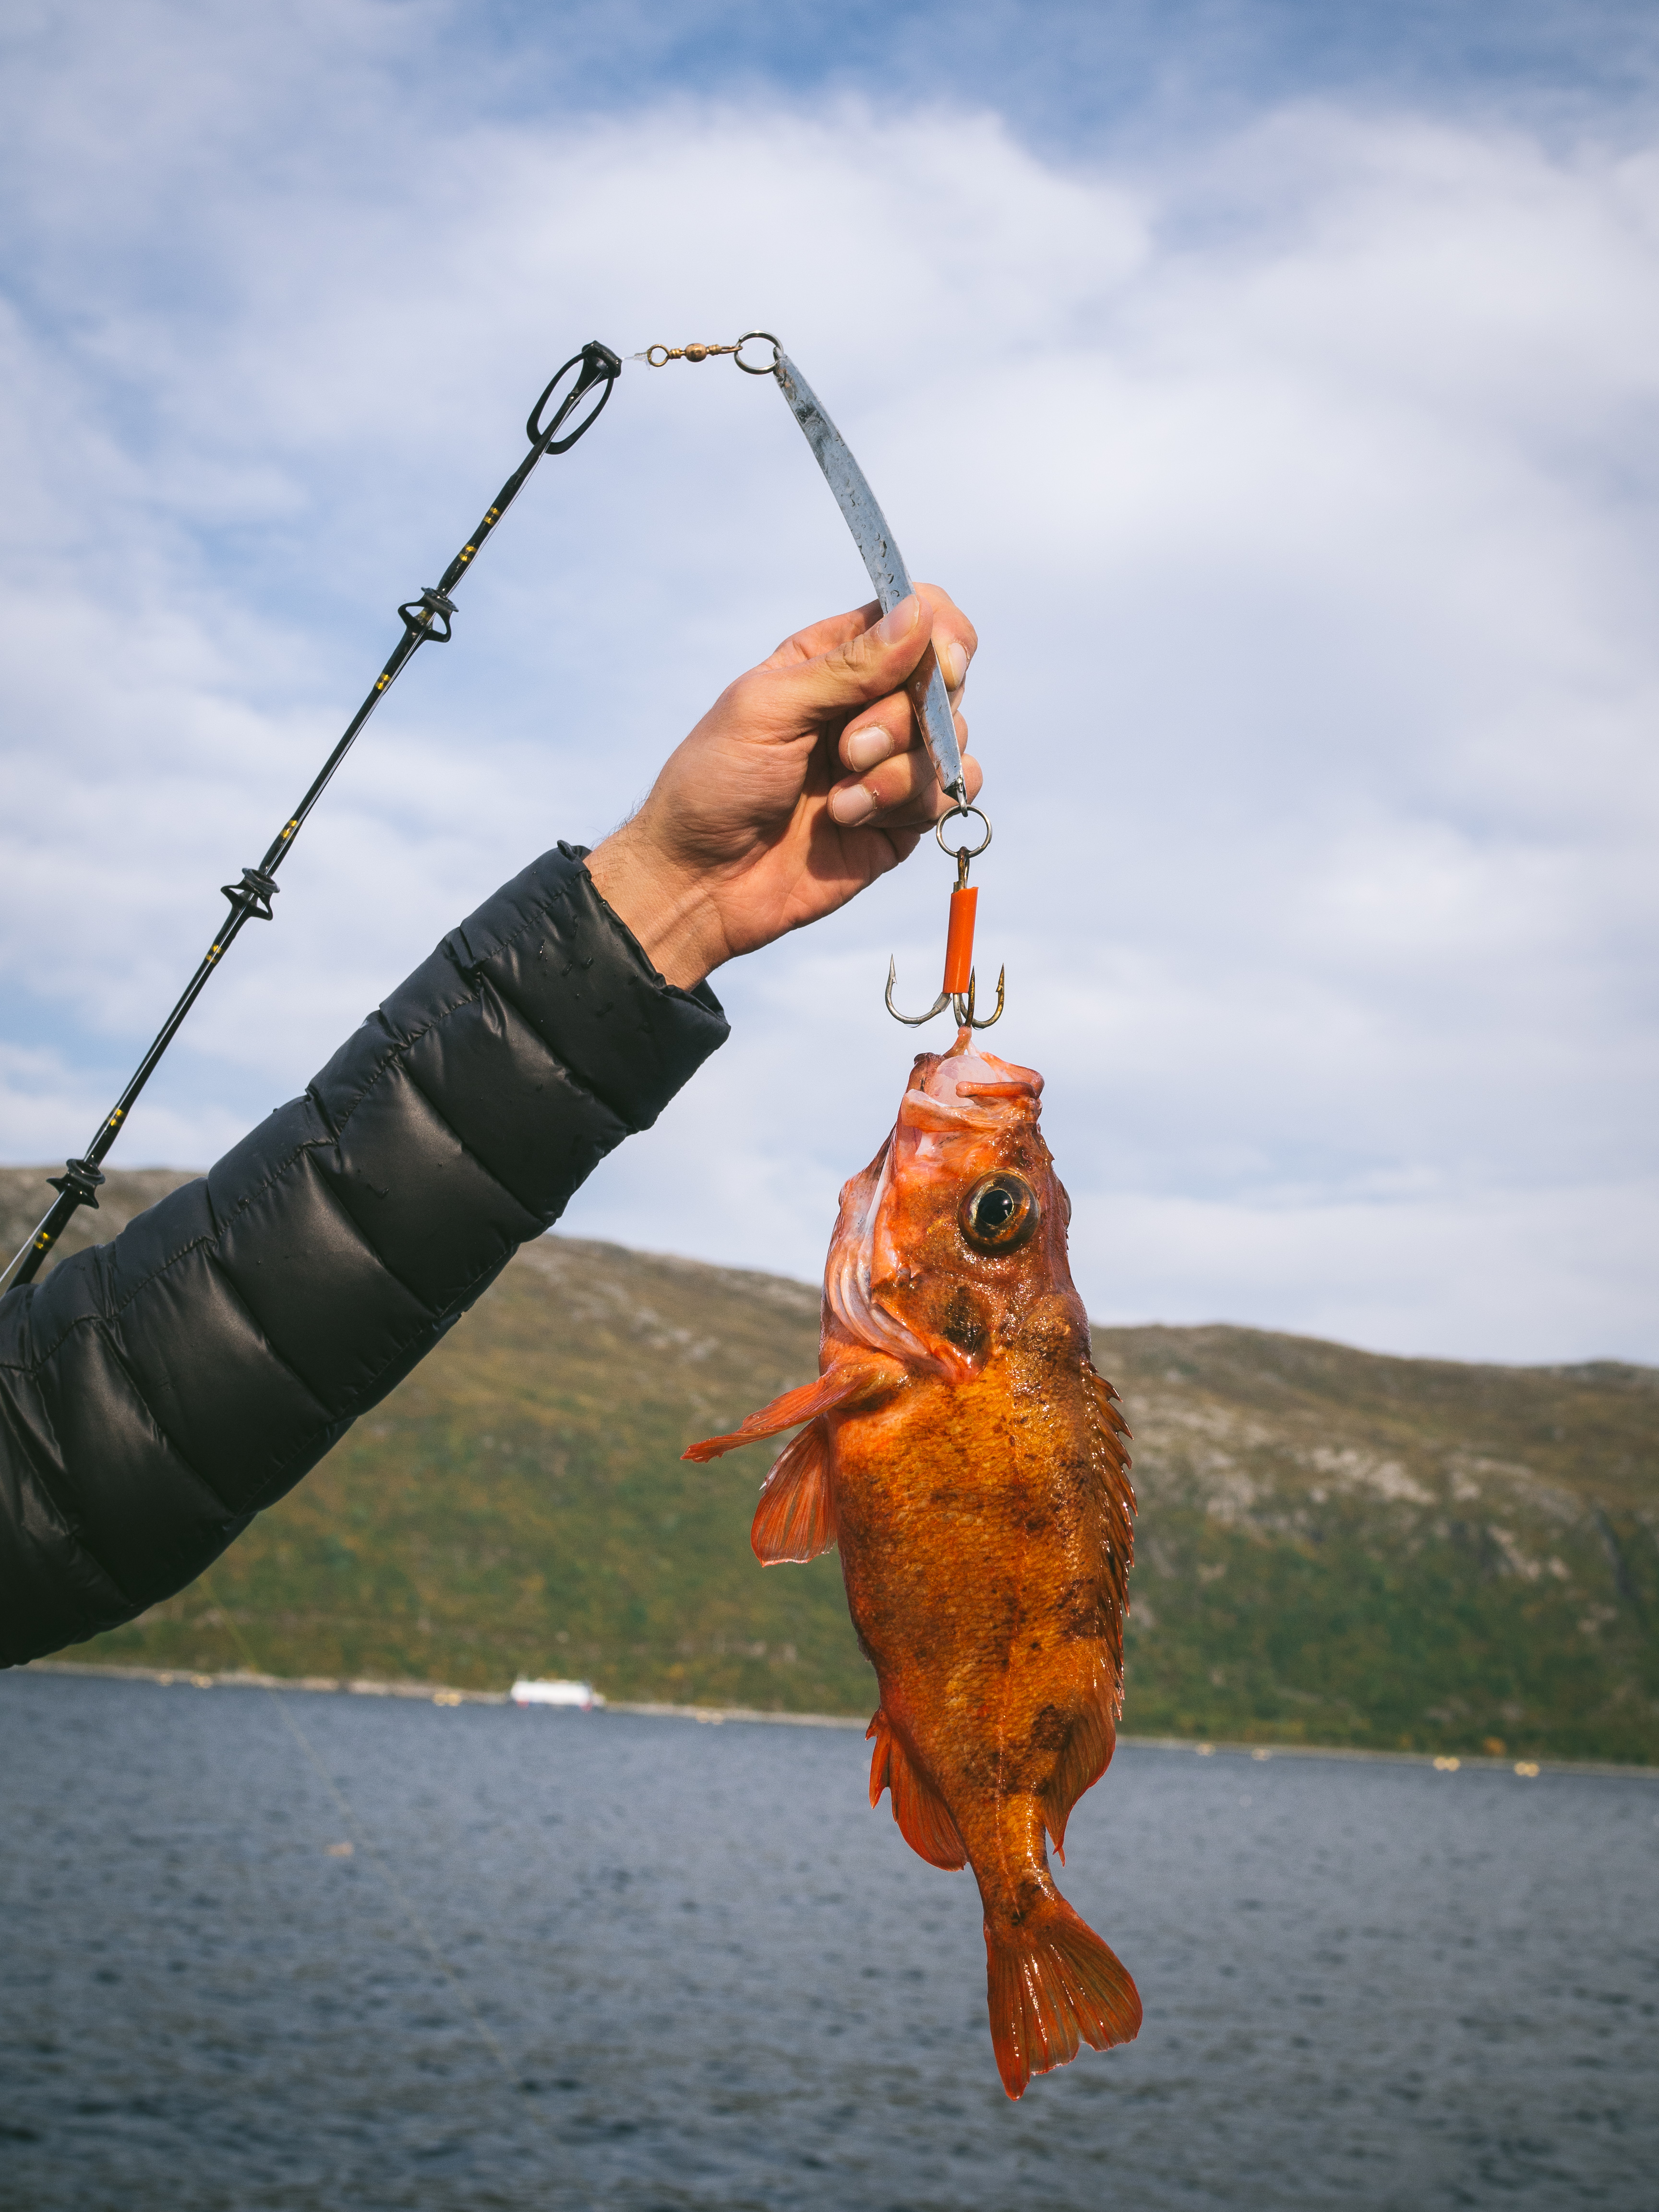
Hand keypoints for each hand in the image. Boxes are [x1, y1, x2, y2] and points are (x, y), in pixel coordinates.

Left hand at [584, 585, 981, 989]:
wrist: (702, 881)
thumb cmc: (716, 784)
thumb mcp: (770, 709)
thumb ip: (850, 665)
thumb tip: (921, 609)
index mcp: (833, 660)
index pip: (917, 615)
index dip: (940, 635)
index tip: (938, 665)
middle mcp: (868, 704)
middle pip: (944, 681)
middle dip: (904, 718)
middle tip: (846, 751)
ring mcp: (889, 761)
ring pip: (951, 741)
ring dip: (898, 772)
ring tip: (837, 802)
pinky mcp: (901, 817)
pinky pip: (950, 796)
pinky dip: (910, 807)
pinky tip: (853, 822)